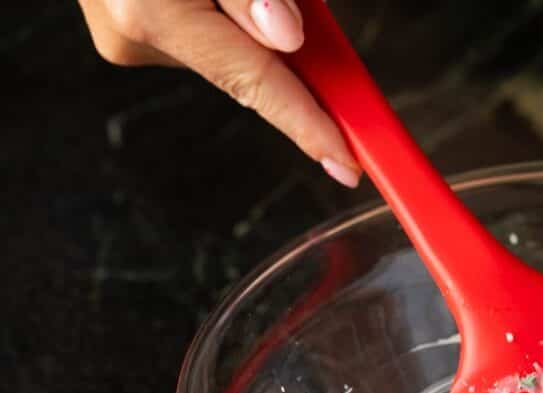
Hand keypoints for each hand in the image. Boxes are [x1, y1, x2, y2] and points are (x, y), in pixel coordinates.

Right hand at [78, 0, 360, 186]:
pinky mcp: (130, 32)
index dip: (306, 124)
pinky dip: (229, 18)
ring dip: (252, 22)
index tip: (347, 162)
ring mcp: (129, 38)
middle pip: (248, 68)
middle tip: (300, 7)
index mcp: (149, 13)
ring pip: (231, 49)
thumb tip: (287, 38)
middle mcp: (135, 37)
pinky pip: (206, 35)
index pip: (253, 83)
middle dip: (289, 50)